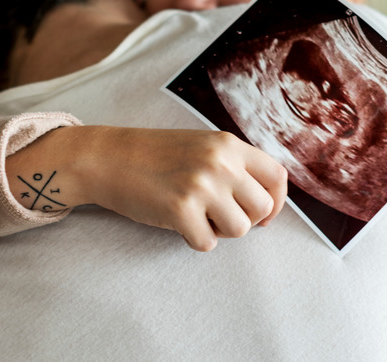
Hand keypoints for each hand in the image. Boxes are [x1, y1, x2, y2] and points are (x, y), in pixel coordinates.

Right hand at [5, 125, 287, 250]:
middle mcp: (220, 162)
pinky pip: (207, 242)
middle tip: (218, 215)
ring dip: (220, 231)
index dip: (276, 201)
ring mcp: (201, 186)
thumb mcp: (202, 146)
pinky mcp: (180, 210)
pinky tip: (178, 223)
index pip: (278, 177)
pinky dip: (194, 239)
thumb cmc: (155, 156)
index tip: (261, 214)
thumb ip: (233, 165)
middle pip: (261, 208)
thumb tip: (266, 202)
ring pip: (239, 229)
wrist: (109, 158)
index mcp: (229, 145)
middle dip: (244, 219)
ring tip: (197, 216)